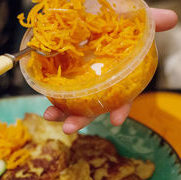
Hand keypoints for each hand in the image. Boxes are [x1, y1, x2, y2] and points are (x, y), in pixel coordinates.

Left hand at [43, 8, 178, 133]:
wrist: (94, 17)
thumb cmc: (115, 25)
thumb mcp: (130, 23)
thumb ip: (149, 23)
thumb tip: (171, 19)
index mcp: (116, 78)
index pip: (121, 98)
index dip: (120, 109)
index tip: (116, 120)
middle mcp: (97, 85)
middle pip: (91, 107)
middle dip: (80, 119)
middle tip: (69, 127)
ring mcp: (79, 82)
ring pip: (71, 103)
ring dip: (60, 112)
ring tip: (49, 116)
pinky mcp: (61, 75)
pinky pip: (56, 89)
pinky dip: (51, 96)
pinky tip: (45, 102)